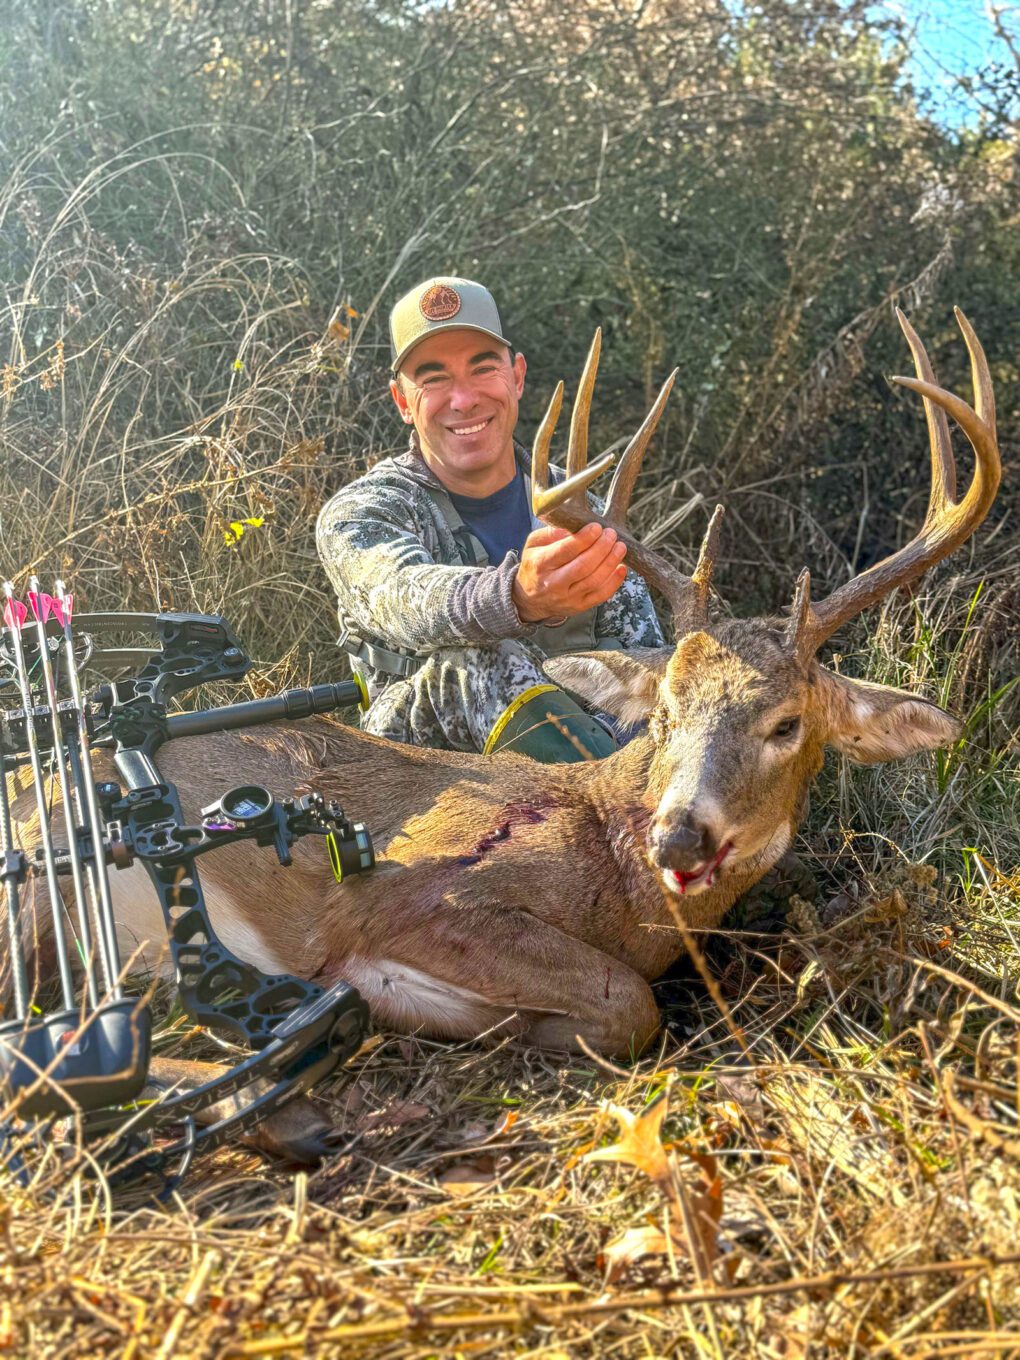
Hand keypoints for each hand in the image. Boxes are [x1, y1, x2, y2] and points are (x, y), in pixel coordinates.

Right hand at [512, 522, 627, 623]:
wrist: (530, 599)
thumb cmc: (536, 565)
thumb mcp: (533, 545)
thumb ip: (550, 533)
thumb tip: (572, 528)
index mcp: (540, 565)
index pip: (565, 551)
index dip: (584, 538)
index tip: (596, 527)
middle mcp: (553, 584)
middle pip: (583, 566)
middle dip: (601, 548)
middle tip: (611, 534)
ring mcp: (567, 598)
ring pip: (594, 581)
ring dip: (611, 562)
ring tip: (620, 547)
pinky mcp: (579, 607)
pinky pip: (600, 596)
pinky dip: (614, 581)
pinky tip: (621, 567)